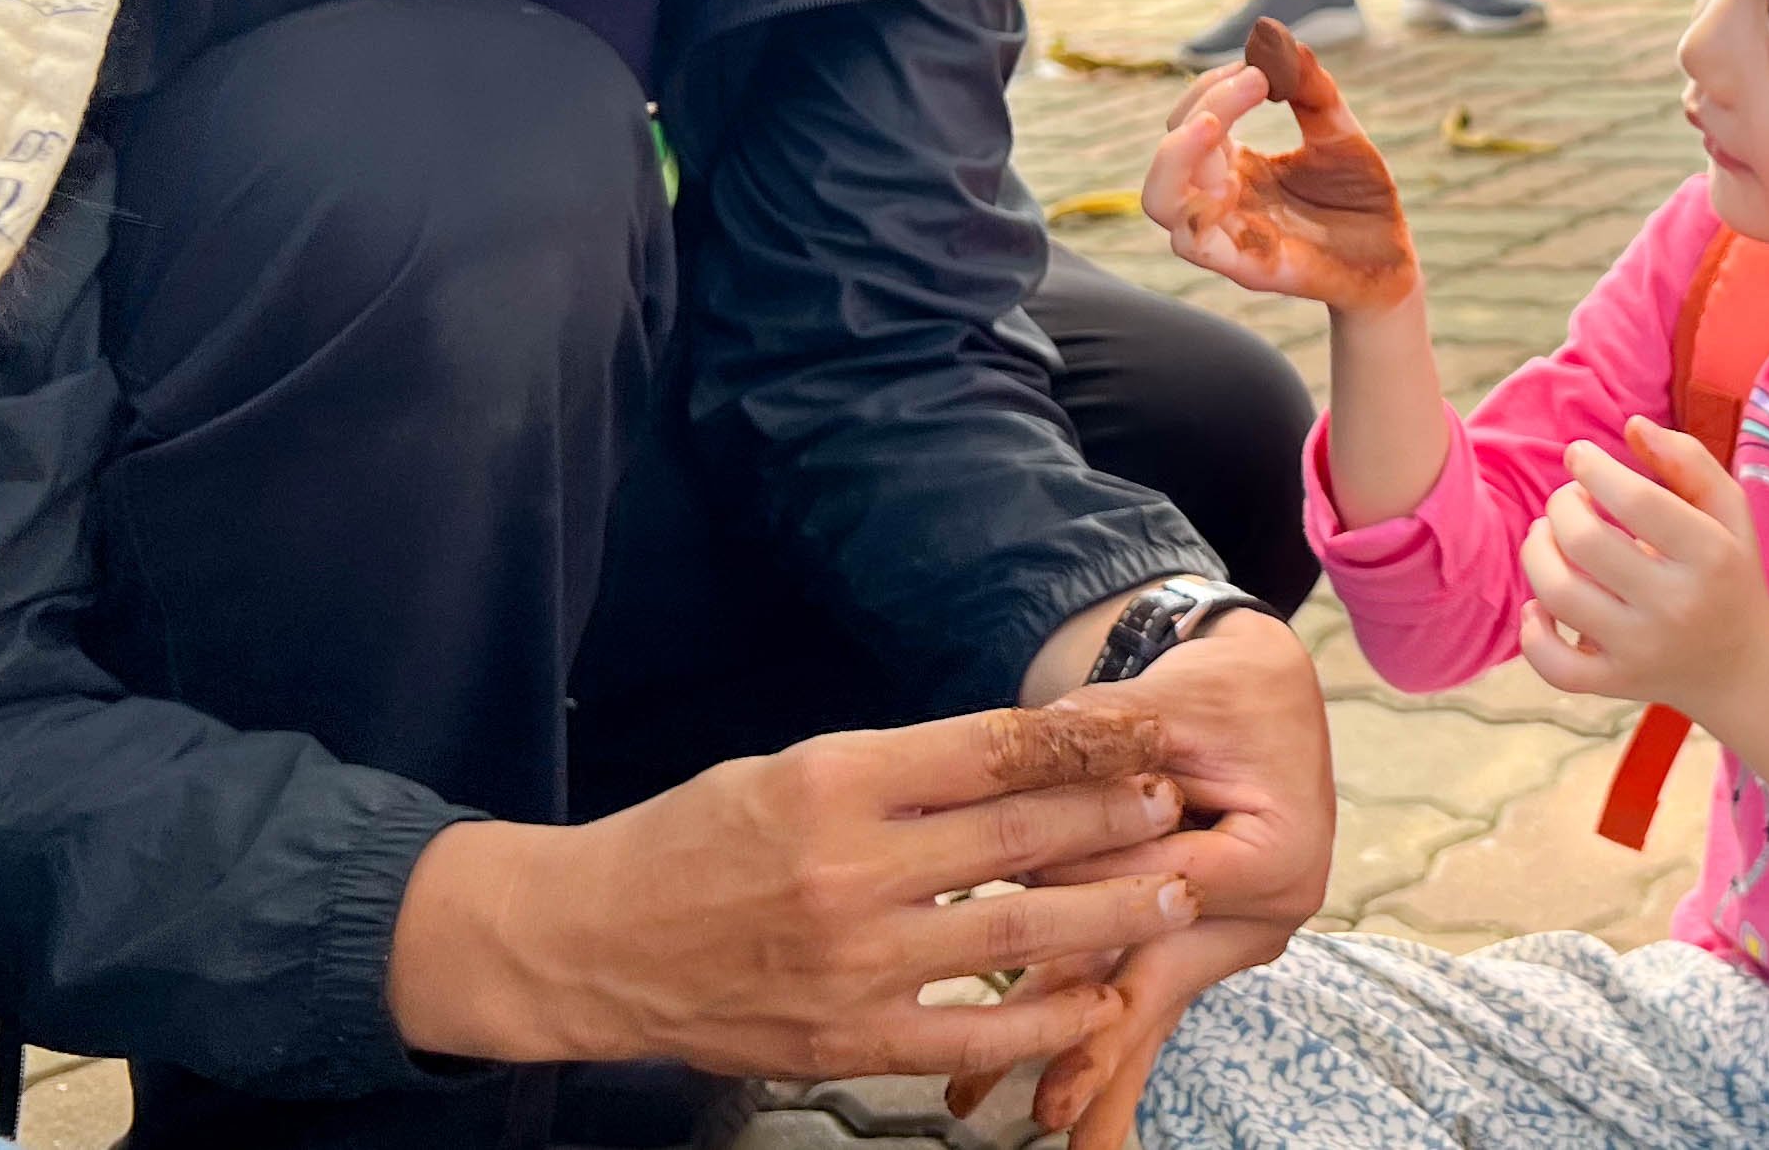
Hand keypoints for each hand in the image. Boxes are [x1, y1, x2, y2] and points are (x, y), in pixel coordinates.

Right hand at [389, 705, 1201, 1083]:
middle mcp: (849, 867)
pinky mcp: (844, 1037)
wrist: (589, 944)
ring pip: (1012, 931)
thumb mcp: (791, 770)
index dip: (1084, 738)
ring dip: (1105, 911)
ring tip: (1172, 893)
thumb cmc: (694, 841)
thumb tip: (1019, 762)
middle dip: (1113, 817)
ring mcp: (851, 961)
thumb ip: (898, 772)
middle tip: (1180, 806)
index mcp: (834, 781)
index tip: (1146, 732)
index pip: (990, 748)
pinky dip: (1040, 1017)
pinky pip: (969, 1032)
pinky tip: (1095, 998)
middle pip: (1017, 834)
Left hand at [985, 615, 1336, 1149]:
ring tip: (1044, 1124)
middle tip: (1047, 1117)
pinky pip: (1141, 993)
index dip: (1088, 874)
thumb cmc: (1216, 691)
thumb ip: (1096, 751)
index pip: (1163, 882)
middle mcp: (1265, 913)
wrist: (1259, 691)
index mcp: (1276, 855)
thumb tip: (1013, 799)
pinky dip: (1098, 1040)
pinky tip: (1065, 1104)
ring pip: (1148, 1002)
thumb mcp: (1164, 704)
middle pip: (1162, 979)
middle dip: (1096, 1047)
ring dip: (1088, 1062)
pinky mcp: (1197, 943)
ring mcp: (1233, 936)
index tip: (1012, 882)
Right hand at [1143, 37, 1417, 314]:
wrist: (1395, 258)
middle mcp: (1221, 199)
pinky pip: (1195, 245)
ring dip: (1177, 156)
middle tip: (1252, 81)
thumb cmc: (1362, 199)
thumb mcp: (1340, 133)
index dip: (1213, 86)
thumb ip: (1312, 91)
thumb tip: (1274, 37)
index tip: (1260, 66)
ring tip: (1213, 125)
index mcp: (1234, 166)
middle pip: (1169, 153)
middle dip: (1199, 107)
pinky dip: (1197, 212)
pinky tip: (1229, 183)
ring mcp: (1229, 235)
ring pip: (1160, 201)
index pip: (1191, 120)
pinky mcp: (1247, 268)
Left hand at [1511, 418, 1768, 725]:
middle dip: (1560, 505)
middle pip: (1585, 542)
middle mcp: (1677, 605)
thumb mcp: (1729, 511)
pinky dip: (1532, 634)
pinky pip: (1554, 665)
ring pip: (1558, 595)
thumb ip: (1687, 460)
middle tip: (1568, 499)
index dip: (1594, 468)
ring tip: (1546, 536)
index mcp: (1711, 555)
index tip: (1580, 456)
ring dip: (1536, 552)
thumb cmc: (1728, 573)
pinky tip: (1539, 606)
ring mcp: (1643, 650)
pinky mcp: (1617, 683)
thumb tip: (1632, 425)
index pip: (1637, 500)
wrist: (1741, 667)